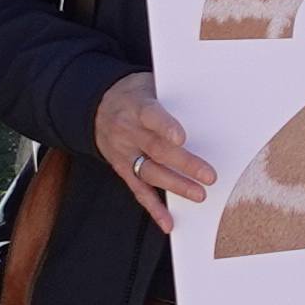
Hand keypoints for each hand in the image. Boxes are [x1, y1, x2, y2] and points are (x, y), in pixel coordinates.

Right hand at [92, 73, 208, 222]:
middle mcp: (128, 131)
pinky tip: (168, 221)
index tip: (181, 137)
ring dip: (175, 185)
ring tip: (199, 195)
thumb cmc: (133, 93)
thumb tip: (207, 101)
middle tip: (209, 175)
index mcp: (136, 106)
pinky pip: (138, 190)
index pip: (150, 115)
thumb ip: (170, 95)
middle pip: (157, 149)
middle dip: (184, 163)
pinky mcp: (122, 169)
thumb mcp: (146, 83)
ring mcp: (124, 153)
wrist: (95, 105)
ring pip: (150, 172)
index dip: (165, 126)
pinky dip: (154, 207)